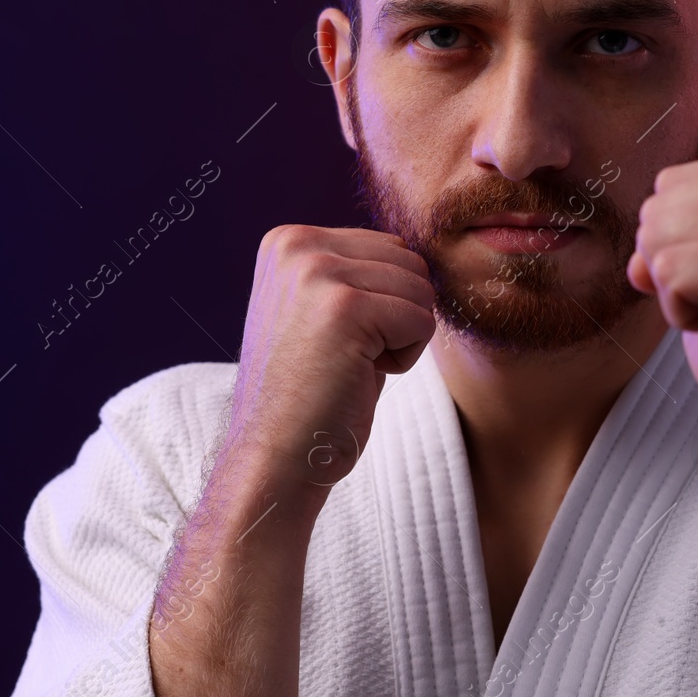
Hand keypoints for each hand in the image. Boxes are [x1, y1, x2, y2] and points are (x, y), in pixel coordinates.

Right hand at [229, 224, 436, 497]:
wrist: (275, 456)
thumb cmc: (310, 394)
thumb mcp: (320, 311)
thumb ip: (356, 273)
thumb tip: (416, 257)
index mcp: (288, 240)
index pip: (389, 247)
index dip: (382, 303)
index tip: (334, 340)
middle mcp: (297, 245)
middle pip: (410, 263)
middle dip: (397, 317)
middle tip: (345, 357)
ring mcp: (317, 272)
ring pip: (421, 291)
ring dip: (401, 339)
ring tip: (349, 366)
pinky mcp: (345, 307)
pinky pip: (422, 321)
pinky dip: (405, 359)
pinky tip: (357, 377)